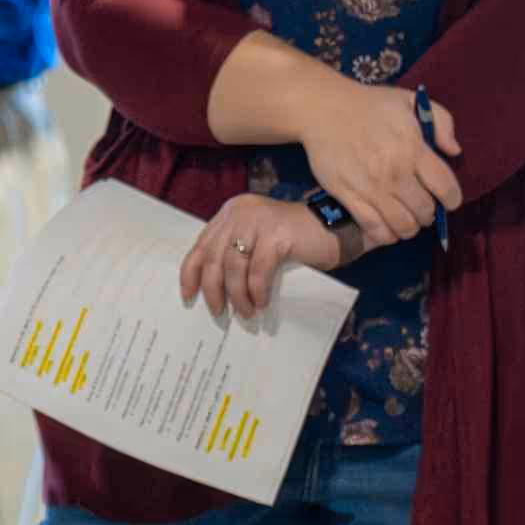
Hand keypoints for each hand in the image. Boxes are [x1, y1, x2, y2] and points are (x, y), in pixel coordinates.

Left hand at [177, 195, 343, 323]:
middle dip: (213, 290)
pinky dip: (257, 290)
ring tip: (246, 312)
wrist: (336, 227)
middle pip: (214, 257)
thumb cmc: (296, 240)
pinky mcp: (277, 233)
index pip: (201, 245)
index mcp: (231, 213)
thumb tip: (215, 290)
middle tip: (218, 312)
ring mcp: (258, 221)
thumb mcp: (257, 240)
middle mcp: (240, 213)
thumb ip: (237, 253)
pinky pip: (258, 269)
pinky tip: (262, 302)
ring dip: (237, 295)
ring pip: (233, 266)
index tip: (189, 296)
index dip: (191, 273)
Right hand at [294, 81, 462, 248]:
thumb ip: (442, 122)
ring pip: (402, 225)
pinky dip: (386, 235)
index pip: (446, 188)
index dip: (453, 199)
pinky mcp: (348, 196)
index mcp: (413, 148)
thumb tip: (454, 151)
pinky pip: (374, 229)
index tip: (449, 201)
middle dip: (429, 214)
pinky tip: (387, 228)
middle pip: (424, 211)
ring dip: (409, 227)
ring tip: (406, 219)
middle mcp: (395, 172)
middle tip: (422, 207)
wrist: (324, 108)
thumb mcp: (412, 101)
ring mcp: (370, 187)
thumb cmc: (370, 105)